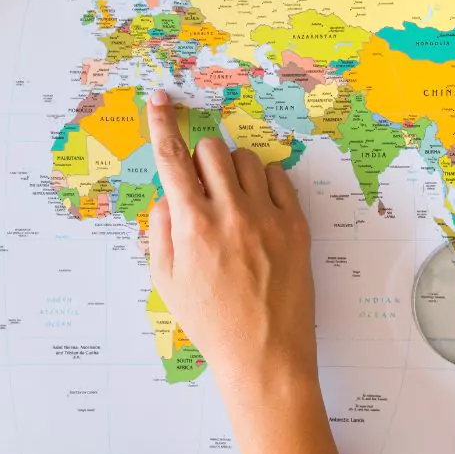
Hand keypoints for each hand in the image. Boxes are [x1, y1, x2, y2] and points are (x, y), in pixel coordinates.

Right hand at [144, 90, 316, 396]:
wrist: (264, 355)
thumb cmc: (211, 323)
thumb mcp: (166, 281)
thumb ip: (158, 231)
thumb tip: (166, 197)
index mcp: (192, 225)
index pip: (171, 158)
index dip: (162, 123)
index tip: (160, 99)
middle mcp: (230, 213)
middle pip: (210, 149)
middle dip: (199, 159)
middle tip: (200, 187)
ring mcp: (267, 217)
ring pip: (245, 158)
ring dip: (230, 170)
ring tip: (231, 202)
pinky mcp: (296, 226)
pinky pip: (278, 178)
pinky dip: (263, 183)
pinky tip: (256, 208)